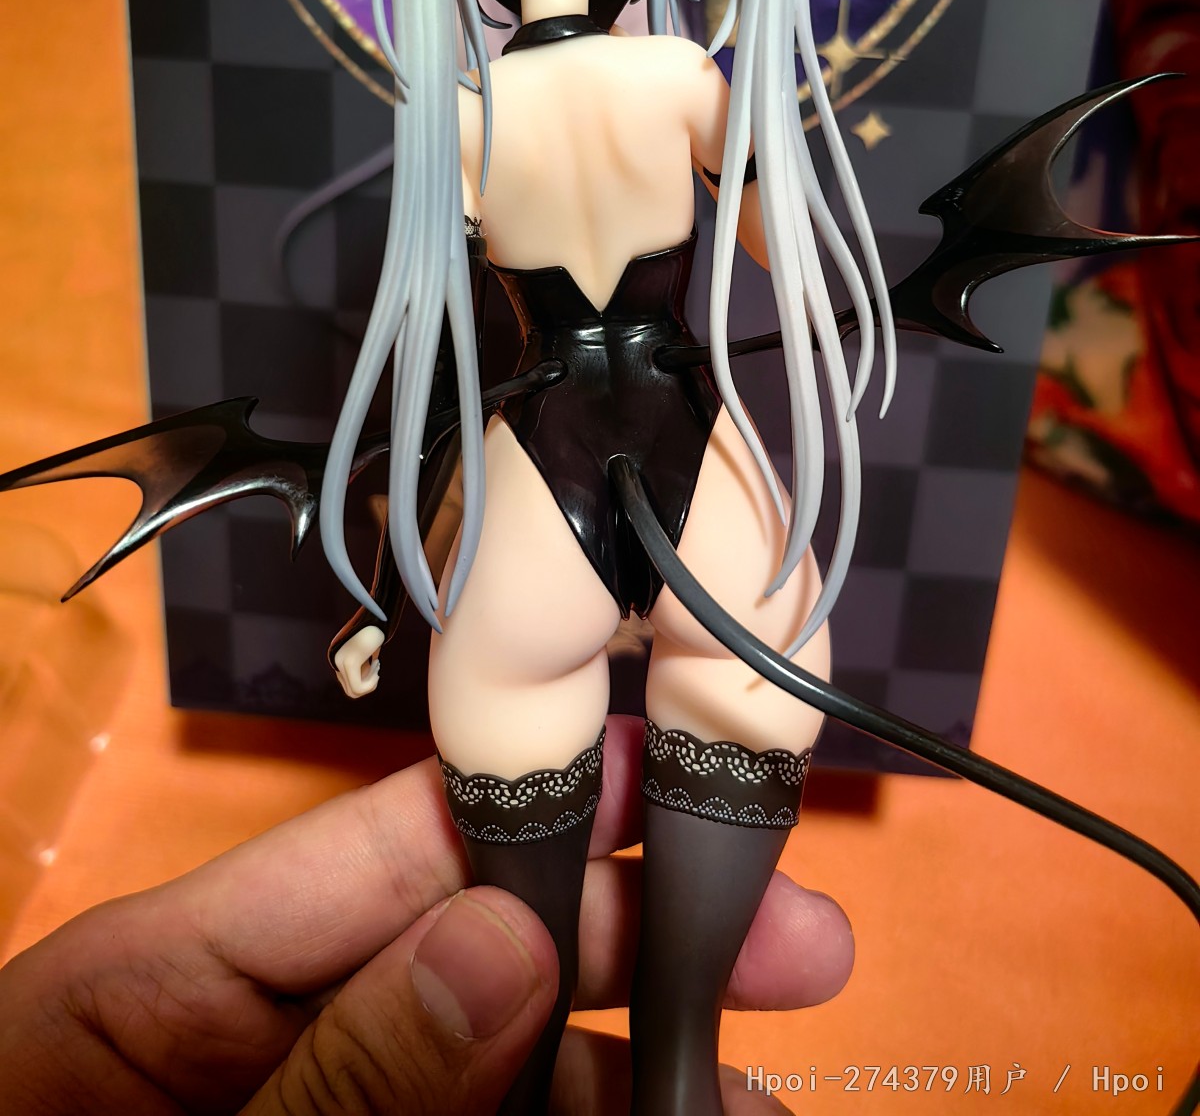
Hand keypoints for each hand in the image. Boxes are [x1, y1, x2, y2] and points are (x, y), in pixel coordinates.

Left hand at [0, 717, 852, 1113]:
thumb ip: (340, 1069)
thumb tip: (506, 933)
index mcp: (173, 970)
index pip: (392, 836)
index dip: (551, 796)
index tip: (685, 787)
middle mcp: (258, 1024)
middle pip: (479, 939)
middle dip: (634, 946)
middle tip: (794, 952)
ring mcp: (321, 1104)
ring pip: (505, 1062)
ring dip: (631, 1079)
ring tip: (751, 1105)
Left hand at [333, 624, 384, 697]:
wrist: (379, 613)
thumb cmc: (376, 629)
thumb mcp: (367, 647)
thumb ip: (363, 661)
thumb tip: (365, 678)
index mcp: (337, 656)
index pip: (348, 683)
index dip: (366, 679)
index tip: (375, 663)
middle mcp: (335, 659)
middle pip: (351, 691)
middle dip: (368, 684)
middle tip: (377, 665)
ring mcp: (340, 661)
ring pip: (354, 692)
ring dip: (371, 684)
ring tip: (377, 664)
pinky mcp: (349, 662)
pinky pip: (358, 688)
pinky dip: (371, 684)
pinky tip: (377, 663)